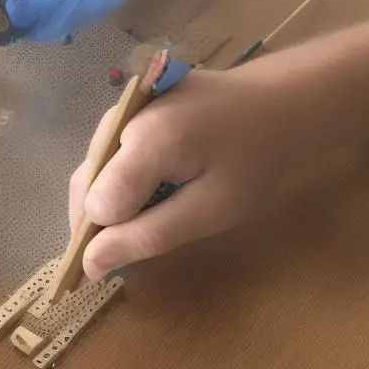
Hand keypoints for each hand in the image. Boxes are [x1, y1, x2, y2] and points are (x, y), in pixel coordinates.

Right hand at [69, 68, 297, 279]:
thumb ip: (148, 236)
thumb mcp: (211, 210)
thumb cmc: (255, 160)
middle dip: (97, 225)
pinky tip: (144, 197)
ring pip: (93, 167)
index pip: (97, 207)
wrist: (281, 102)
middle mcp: (124, 117)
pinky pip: (108, 152)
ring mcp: (125, 107)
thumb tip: (89, 264)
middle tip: (127, 254)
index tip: (124, 267)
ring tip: (138, 227)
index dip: (107, 240)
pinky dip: (117, 180)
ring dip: (106, 204)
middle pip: (87, 184)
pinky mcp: (132, 105)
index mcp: (146, 142)